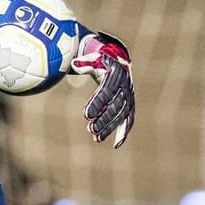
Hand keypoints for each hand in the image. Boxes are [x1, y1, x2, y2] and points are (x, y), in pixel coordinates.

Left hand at [71, 31, 134, 146]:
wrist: (119, 63)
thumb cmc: (101, 63)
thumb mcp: (94, 59)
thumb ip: (84, 63)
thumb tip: (74, 63)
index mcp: (116, 75)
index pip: (106, 91)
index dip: (97, 104)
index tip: (86, 115)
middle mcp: (125, 87)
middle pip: (114, 106)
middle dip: (103, 118)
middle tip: (91, 129)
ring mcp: (129, 97)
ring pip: (121, 115)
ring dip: (110, 127)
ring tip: (96, 137)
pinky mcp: (130, 106)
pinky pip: (129, 120)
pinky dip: (124, 132)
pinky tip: (116, 144)